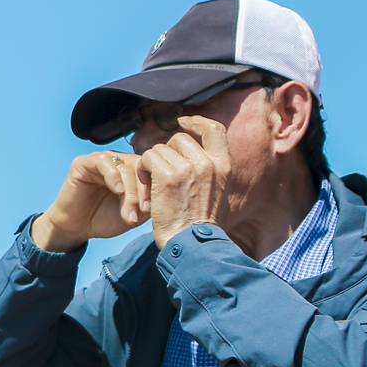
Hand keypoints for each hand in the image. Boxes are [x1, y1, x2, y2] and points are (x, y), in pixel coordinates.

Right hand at [32, 151, 151, 250]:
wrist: (79, 228)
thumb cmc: (107, 219)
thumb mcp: (136, 211)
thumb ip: (150, 199)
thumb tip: (167, 190)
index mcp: (134, 170)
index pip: (152, 169)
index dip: (156, 187)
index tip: (155, 209)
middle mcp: (120, 162)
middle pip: (141, 168)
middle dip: (143, 193)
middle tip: (142, 213)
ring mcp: (102, 161)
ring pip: (125, 167)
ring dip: (130, 192)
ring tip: (129, 213)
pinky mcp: (84, 162)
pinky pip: (103, 161)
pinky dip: (113, 176)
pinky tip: (116, 191)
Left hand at [139, 115, 230, 245]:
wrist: (192, 244)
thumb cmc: (199, 226)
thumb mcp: (217, 194)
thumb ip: (209, 172)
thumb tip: (196, 157)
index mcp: (224, 166)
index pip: (215, 129)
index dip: (197, 122)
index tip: (184, 122)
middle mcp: (208, 163)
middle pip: (179, 139)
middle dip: (166, 153)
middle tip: (159, 173)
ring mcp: (189, 167)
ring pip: (160, 149)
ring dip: (151, 164)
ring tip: (151, 184)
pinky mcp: (168, 175)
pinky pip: (148, 158)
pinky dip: (142, 169)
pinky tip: (144, 185)